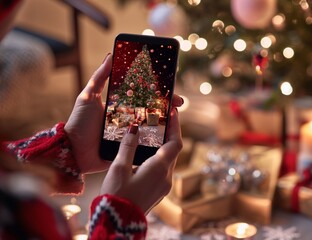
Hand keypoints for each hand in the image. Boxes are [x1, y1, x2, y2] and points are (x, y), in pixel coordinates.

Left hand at [64, 53, 184, 174]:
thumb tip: (111, 56)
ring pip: (153, 126)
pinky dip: (159, 140)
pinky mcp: (131, 149)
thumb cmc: (79, 124)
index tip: (169, 87)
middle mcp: (128, 119)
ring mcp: (131, 135)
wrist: (73, 153)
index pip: (142, 96)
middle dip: (167, 105)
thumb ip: (99, 78)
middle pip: (152, 110)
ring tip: (175, 117)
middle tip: (178, 103)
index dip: (156, 91)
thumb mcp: (88, 97)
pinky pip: (147, 144)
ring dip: (166, 122)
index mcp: (120, 106)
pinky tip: (169, 135)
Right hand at [100, 106, 182, 213]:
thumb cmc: (116, 196)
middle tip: (161, 119)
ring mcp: (164, 186)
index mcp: (160, 168)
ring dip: (164, 146)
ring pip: (169, 161)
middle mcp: (167, 177)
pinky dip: (159, 158)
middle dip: (170, 134)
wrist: (118, 224)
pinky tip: (147, 154)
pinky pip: (163, 170)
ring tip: (153, 134)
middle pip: (174, 150)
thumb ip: (128, 146)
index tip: (172, 112)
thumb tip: (134, 127)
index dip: (176, 126)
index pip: (176, 142)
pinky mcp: (159, 192)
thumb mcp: (119, 168)